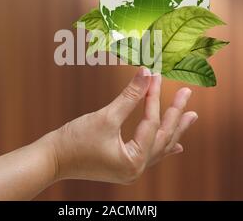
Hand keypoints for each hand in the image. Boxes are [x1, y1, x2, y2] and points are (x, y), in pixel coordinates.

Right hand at [48, 67, 197, 184]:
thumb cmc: (74, 141)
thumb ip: (129, 96)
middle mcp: (137, 169)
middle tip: (188, 95)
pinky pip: (150, 154)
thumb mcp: (106, 117)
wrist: (52, 159)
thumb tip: (146, 73)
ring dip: (174, 130)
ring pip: (159, 146)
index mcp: (134, 161)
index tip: (157, 76)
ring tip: (190, 116)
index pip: (151, 123)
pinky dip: (163, 145)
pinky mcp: (123, 165)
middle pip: (163, 138)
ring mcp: (131, 169)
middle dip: (176, 115)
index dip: (154, 97)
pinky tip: (175, 145)